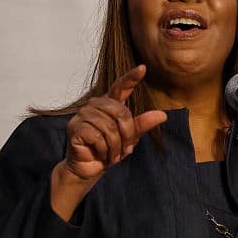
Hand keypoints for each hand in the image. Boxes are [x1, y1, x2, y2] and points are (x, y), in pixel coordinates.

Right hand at [63, 65, 167, 179]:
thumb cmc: (109, 150)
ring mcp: (83, 114)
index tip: (142, 68)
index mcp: (109, 104)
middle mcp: (95, 105)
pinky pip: (97, 137)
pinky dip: (104, 150)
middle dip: (127, 134)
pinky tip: (101, 154)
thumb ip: (142, 125)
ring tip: (112, 154)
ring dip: (115, 146)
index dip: (131, 77)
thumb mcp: (130, 138)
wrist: (89, 168)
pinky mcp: (75, 127)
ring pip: (109, 127)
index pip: (120, 87)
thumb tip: (163, 115)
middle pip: (120, 112)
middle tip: (124, 150)